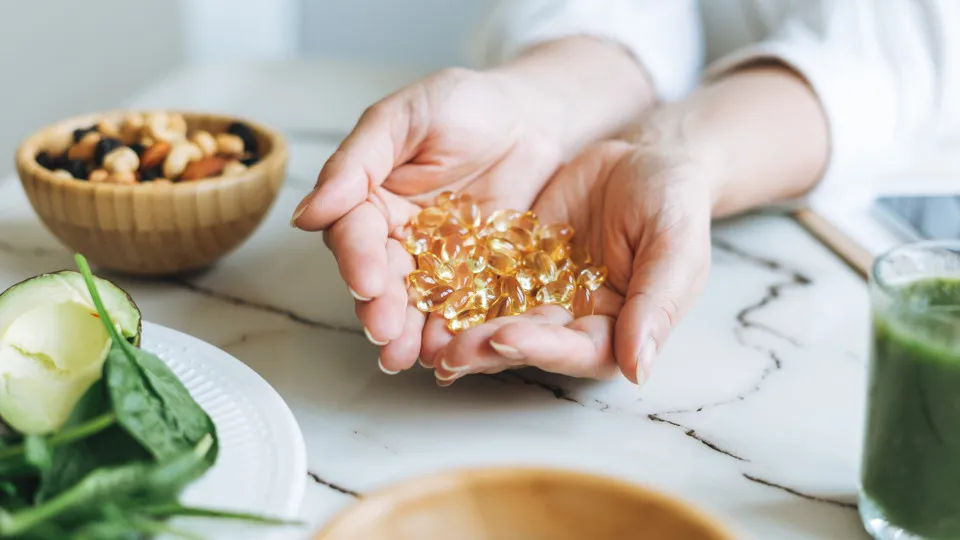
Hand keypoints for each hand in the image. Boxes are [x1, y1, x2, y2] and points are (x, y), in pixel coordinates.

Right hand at [290, 38, 653, 373]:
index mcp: (371, 199)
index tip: (365, 281)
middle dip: (380, 307)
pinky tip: (453, 352)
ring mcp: (439, 262)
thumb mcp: (405, 118)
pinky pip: (466, 307)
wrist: (533, 117)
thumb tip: (305, 214)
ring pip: (418, 302)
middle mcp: (399, 237)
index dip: (357, 259)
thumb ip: (358, 162)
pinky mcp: (478, 277)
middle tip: (385, 332)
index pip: (355, 234)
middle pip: (382, 279)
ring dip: (410, 332)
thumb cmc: (464, 105)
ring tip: (408, 357)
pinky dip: (457, 330)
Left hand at [430, 139, 714, 384]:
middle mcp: (573, 321)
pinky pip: (481, 280)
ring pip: (497, 320)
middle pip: (528, 344)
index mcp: (617, 329)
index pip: (578, 351)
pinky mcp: (514, 265)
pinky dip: (454, 290)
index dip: (542, 348)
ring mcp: (540, 294)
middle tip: (448, 351)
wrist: (646, 157)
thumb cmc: (673, 202)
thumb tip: (640, 368)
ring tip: (425, 338)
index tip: (506, 338)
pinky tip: (424, 294)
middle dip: (488, 348)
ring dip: (462, 332)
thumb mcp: (675, 245)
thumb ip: (658, 303)